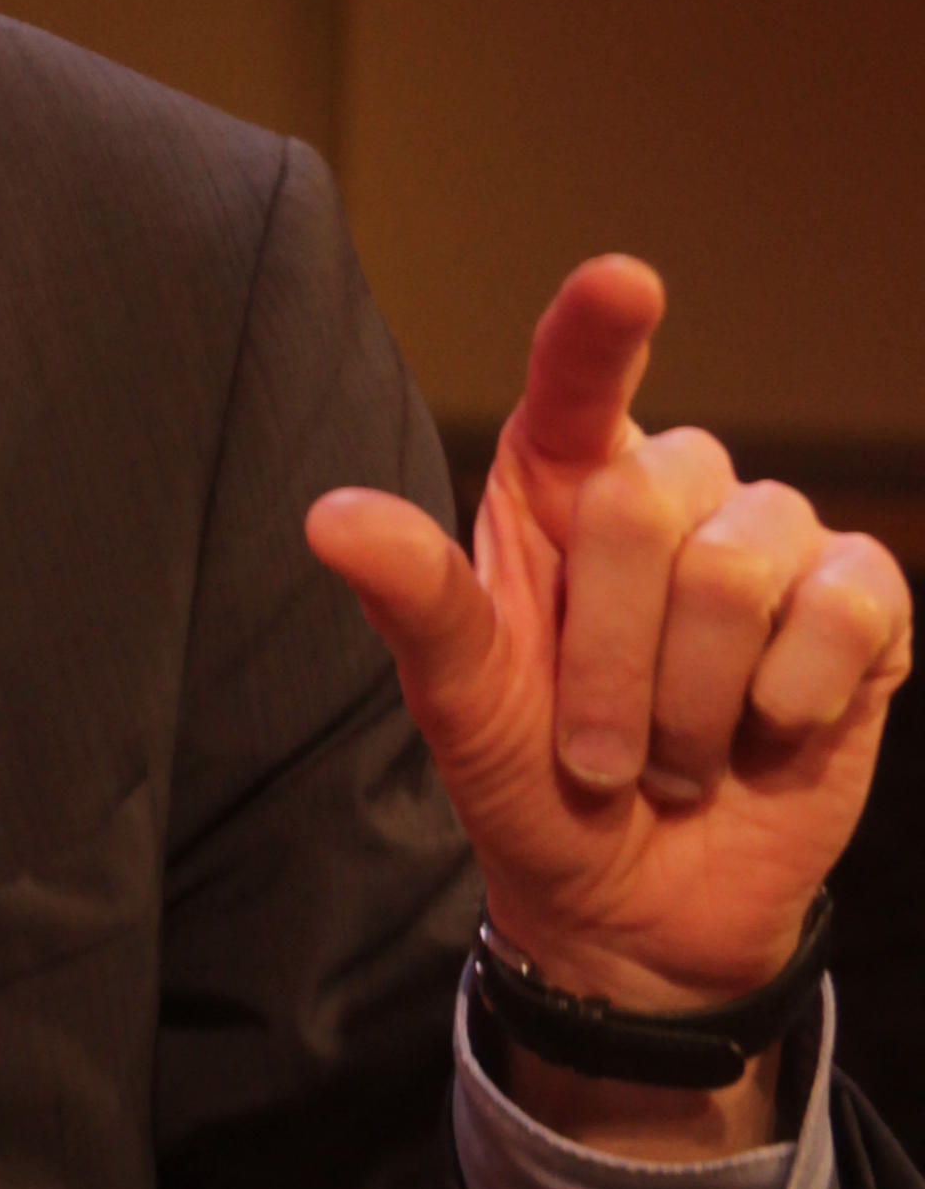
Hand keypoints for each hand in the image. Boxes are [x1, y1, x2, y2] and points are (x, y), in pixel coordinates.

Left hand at [308, 257, 910, 1053]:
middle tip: (597, 754)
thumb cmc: (533, 782)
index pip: (576, 386)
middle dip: (611, 660)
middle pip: (646, 501)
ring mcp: (772, 544)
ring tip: (675, 759)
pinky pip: (853, 603)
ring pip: (744, 564)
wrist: (637, 907)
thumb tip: (330, 517)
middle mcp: (669, 493)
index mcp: (558, 489)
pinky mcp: (859, 609)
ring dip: (695, 701)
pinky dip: (799, 692)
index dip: (599, 331)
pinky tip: (771, 732)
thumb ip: (417, 603)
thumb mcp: (459, 703)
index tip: (623, 281)